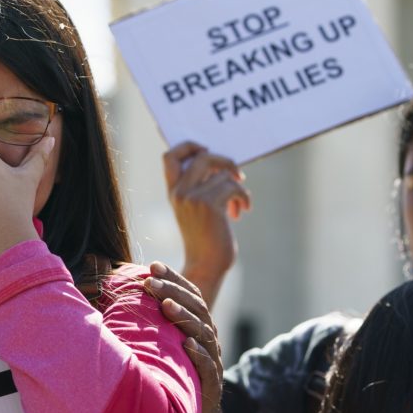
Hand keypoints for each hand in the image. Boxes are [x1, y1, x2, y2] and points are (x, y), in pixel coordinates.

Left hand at [144, 261, 225, 412]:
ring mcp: (211, 361)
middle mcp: (205, 339)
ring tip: (166, 306)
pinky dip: (200, 355)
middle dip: (174, 292)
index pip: (188, 294)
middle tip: (152, 282)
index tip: (153, 265)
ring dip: (184, 317)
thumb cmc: (165, 375)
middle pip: (196, 308)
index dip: (173, 279)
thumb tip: (103, 292)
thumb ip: (138, 320)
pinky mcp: (212, 385)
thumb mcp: (152, 344)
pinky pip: (209, 367)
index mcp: (194, 326)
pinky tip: (187, 346)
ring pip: (204, 333)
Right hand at [163, 141, 250, 303]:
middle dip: (225, 161)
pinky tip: (242, 210)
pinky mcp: (209, 205)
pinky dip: (243, 197)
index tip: (207, 152)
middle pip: (203, 156)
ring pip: (223, 174)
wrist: (206, 266)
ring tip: (239, 204)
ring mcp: (192, 198)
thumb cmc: (206, 239)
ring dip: (237, 187)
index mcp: (173, 193)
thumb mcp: (197, 210)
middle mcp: (179, 193)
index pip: (169, 157)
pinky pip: (232, 186)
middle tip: (236, 175)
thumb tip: (223, 164)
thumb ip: (200, 187)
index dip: (189, 146)